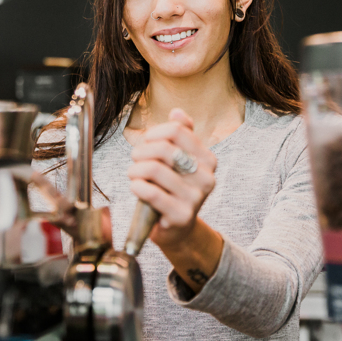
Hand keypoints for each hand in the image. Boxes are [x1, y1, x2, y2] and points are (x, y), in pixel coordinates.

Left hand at [127, 108, 216, 251]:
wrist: (177, 228)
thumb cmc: (172, 189)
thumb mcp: (179, 160)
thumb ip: (181, 134)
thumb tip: (177, 112)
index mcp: (207, 159)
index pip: (177, 130)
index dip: (154, 133)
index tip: (146, 142)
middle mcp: (207, 177)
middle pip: (165, 148)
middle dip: (141, 151)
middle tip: (135, 160)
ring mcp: (196, 198)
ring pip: (154, 170)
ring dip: (135, 170)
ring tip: (134, 175)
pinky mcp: (182, 215)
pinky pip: (152, 192)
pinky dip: (137, 186)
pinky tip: (136, 187)